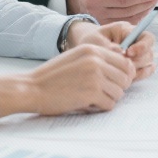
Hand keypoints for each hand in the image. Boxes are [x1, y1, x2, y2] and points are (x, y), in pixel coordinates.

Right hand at [0, 43, 135, 116]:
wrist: (31, 88)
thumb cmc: (52, 77)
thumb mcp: (76, 59)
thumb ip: (97, 60)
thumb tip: (124, 70)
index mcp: (93, 49)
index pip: (125, 62)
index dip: (125, 75)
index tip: (117, 83)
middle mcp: (96, 60)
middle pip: (126, 77)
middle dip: (118, 88)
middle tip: (104, 94)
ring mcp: (95, 76)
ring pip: (119, 92)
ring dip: (109, 99)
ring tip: (93, 99)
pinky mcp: (91, 93)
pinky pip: (109, 104)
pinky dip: (100, 107)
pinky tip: (87, 104)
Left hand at [70, 21, 156, 81]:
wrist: (86, 51)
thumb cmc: (90, 42)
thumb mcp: (95, 41)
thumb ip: (108, 47)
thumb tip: (123, 54)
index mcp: (128, 31)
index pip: (147, 37)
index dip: (142, 46)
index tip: (128, 53)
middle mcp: (137, 43)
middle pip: (149, 53)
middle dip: (138, 61)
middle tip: (122, 66)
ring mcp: (138, 56)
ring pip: (148, 64)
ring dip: (137, 70)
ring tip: (120, 72)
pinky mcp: (136, 66)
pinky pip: (144, 73)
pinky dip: (137, 76)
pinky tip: (126, 77)